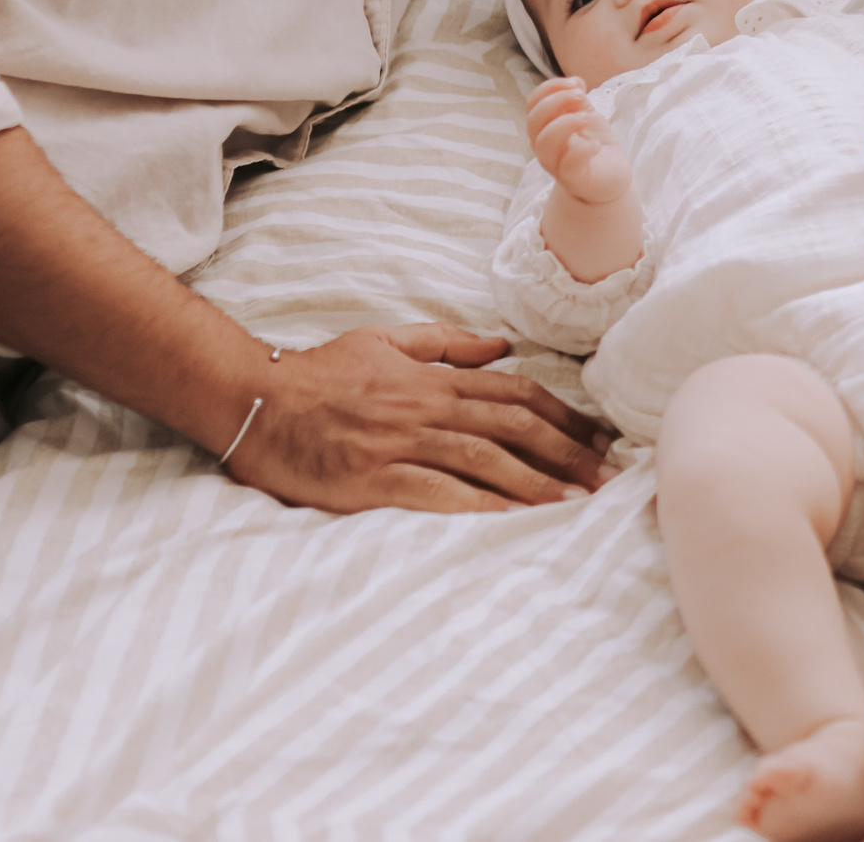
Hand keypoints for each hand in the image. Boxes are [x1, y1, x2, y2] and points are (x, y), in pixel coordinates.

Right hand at [224, 323, 613, 512]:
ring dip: (537, 483)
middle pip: (513, 428)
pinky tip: (512, 522)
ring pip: (485, 461)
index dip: (564, 415)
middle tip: (610, 478)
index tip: (599, 437)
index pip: (515, 393)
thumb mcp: (386, 341)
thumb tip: (502, 344)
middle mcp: (426, 408)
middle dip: (568, 453)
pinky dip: (478, 507)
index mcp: (434, 379)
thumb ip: (446, 343)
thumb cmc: (319, 373)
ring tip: (578, 504)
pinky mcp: (373, 480)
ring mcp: (400, 443)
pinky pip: (436, 494)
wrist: (253, 400)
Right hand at [526, 76, 633, 206]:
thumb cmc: (594, 146)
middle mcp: (545, 146)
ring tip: (587, 118)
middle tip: (582, 96)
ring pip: (544, 143)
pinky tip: (596, 145)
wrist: (611, 180)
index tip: (575, 83)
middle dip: (556, 101)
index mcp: (545, 127)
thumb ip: (577, 100)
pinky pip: (568, 165)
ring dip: (565, 123)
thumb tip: (575, 81)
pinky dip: (582, 150)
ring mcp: (557, 165)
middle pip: (533, 122)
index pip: (532, 104)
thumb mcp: (586, 116)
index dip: (549, 88)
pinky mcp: (574, 179)